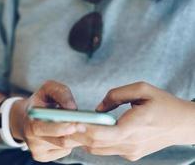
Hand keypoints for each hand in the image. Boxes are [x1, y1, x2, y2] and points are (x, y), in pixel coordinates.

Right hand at [10, 80, 83, 161]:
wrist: (25, 118)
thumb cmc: (40, 101)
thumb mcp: (48, 89)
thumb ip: (61, 93)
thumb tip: (72, 108)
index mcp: (30, 120)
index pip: (45, 129)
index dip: (62, 128)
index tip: (76, 125)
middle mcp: (31, 138)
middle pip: (61, 141)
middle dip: (77, 133)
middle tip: (89, 125)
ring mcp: (36, 150)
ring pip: (65, 146)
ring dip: (76, 136)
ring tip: (78, 124)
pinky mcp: (43, 157)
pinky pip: (64, 151)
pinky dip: (70, 142)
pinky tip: (66, 132)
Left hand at [70, 82, 194, 161]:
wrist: (184, 124)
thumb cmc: (165, 104)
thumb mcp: (142, 89)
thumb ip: (116, 95)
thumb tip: (97, 108)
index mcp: (133, 127)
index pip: (100, 134)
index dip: (82, 129)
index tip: (68, 121)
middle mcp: (130, 144)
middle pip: (94, 144)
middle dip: (76, 135)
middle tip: (62, 123)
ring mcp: (130, 152)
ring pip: (98, 150)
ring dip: (83, 139)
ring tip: (72, 126)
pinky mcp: (131, 154)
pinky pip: (107, 150)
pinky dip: (95, 142)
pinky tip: (89, 130)